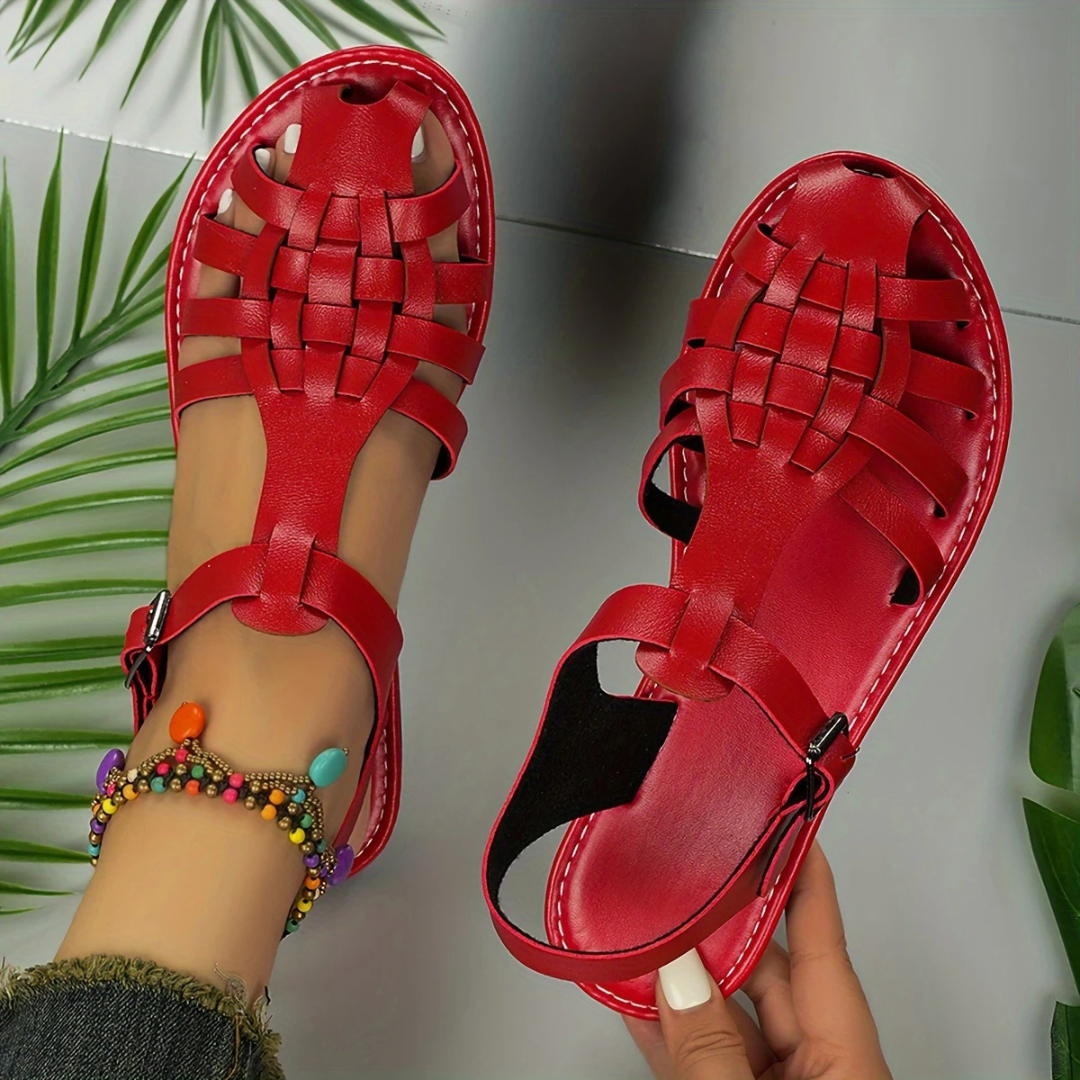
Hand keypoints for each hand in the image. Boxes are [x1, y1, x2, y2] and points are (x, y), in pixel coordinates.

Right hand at [625, 843, 891, 1078]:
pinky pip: (709, 1058)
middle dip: (720, 930)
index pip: (825, 950)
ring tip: (641, 942)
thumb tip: (678, 979)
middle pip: (770, 976)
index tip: (788, 826)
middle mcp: (821, 1072)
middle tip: (679, 884)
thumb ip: (712, 1050)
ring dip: (684, 985)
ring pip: (732, 1017)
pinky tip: (636, 1003)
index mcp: (849, 1067)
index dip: (806, 882)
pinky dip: (673, 1032)